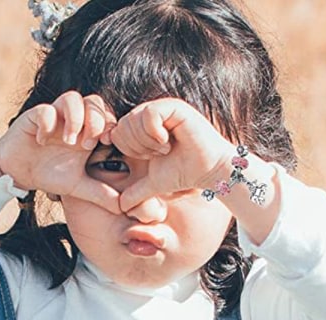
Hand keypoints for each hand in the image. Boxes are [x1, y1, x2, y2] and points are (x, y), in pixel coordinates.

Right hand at [0, 91, 119, 212]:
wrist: (17, 173)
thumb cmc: (49, 175)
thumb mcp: (78, 187)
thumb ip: (100, 194)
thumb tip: (123, 208)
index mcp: (87, 133)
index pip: (108, 116)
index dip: (111, 125)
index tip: (107, 143)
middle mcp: (72, 121)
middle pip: (94, 102)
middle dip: (95, 121)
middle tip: (87, 145)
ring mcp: (54, 116)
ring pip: (72, 98)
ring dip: (74, 119)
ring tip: (68, 141)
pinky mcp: (34, 116)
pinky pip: (45, 110)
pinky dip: (47, 123)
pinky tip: (42, 141)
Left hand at [109, 98, 234, 211]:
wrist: (208, 171)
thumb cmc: (183, 174)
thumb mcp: (153, 183)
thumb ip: (135, 192)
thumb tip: (121, 207)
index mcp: (143, 127)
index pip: (116, 133)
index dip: (128, 150)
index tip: (149, 157)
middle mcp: (151, 114)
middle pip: (122, 126)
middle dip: (137, 147)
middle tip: (158, 153)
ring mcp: (162, 108)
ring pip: (134, 120)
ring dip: (147, 142)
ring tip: (165, 148)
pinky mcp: (174, 107)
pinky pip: (150, 114)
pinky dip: (155, 133)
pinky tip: (168, 142)